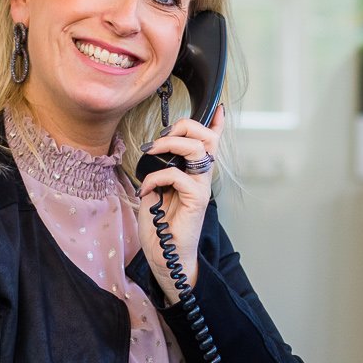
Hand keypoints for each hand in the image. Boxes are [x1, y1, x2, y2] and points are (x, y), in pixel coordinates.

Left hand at [133, 107, 222, 304]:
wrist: (165, 255)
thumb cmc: (161, 223)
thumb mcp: (157, 188)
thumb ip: (162, 169)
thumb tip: (156, 150)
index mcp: (194, 172)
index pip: (211, 142)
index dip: (216, 123)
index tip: (216, 107)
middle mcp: (202, 177)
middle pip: (205, 137)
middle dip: (183, 126)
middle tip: (161, 138)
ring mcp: (201, 188)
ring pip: (197, 149)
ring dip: (170, 144)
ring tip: (152, 152)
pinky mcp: (196, 201)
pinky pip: (178, 176)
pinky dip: (156, 178)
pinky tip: (146, 190)